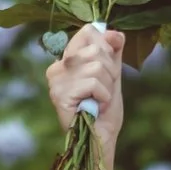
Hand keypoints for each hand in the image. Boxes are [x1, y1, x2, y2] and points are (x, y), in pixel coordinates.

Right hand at [45, 24, 125, 155]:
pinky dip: (102, 97)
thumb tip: (115, 32)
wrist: (101, 138)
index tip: (108, 70)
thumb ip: (113, 51)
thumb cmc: (105, 109)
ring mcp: (56, 80)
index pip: (89, 31)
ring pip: (96, 66)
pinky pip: (93, 83)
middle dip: (110, 71)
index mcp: (67, 59)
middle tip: (103, 91)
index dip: (107, 47)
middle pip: (96, 48)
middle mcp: (57, 67)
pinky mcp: (59, 94)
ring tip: (98, 100)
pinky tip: (94, 107)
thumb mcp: (112, 74)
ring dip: (107, 86)